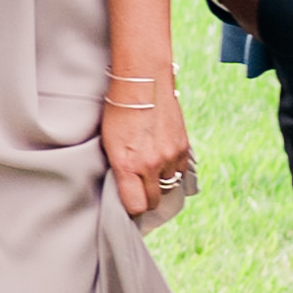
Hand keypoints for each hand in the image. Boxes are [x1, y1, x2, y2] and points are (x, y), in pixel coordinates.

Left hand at [100, 76, 195, 223]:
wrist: (143, 82)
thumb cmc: (118, 111)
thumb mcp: (109, 143)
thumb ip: (119, 169)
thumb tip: (126, 189)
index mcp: (128, 165)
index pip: (136, 206)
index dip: (132, 209)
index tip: (128, 205)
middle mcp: (151, 164)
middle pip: (153, 201)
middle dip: (145, 200)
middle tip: (138, 192)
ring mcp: (170, 156)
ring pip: (169, 187)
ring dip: (160, 184)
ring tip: (149, 172)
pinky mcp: (183, 147)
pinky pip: (180, 171)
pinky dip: (171, 170)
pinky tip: (161, 159)